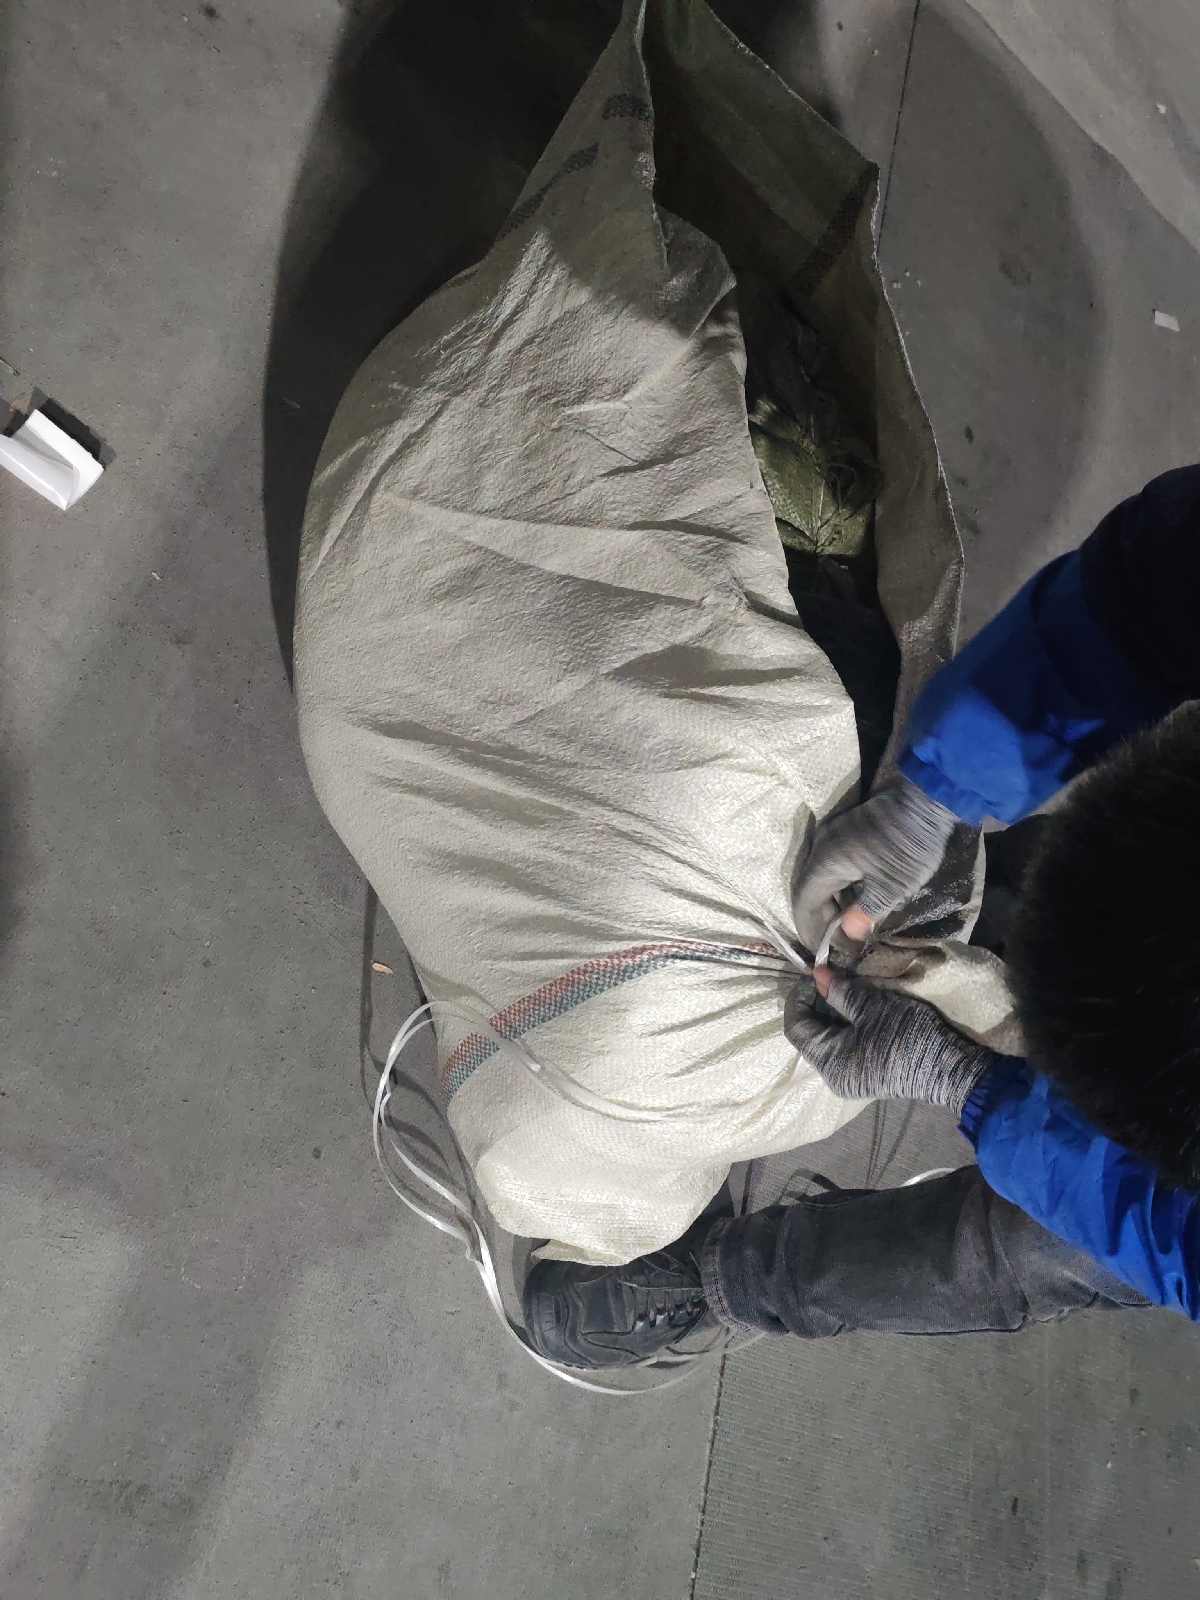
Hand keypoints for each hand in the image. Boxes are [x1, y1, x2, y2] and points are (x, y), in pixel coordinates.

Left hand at [785, 966, 996, 1116]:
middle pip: (810, 1034)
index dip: (799, 996)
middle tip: (830, 975)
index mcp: (829, 1062)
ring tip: (844, 986)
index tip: (815, 973)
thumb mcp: (872, 1007)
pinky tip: (856, 1005)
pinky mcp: (866, 1073)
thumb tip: (816, 975)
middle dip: (816, 1002)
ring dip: (832, 1012)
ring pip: (828, 1039)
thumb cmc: (907, 1036)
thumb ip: (840, 991)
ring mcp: (851, 1077)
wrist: (951, 1068)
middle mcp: (834, 1076)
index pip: (796, 1027)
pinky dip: (845, 1024)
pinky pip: (844, 1045)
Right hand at [793, 776, 959, 952]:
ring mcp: (834, 837)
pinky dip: (840, 889)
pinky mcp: (848, 833)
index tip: (822, 953)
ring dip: (832, 905)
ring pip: (822, 879)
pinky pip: (833, 868)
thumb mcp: (892, 885)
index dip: (811, 930)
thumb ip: (866, 912)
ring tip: (848, 928)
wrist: (927, 799)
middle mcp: (822, 848)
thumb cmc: (909, 845)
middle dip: (822, 921)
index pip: (805, 902)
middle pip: (811, 891)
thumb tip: (850, 934)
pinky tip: (855, 902)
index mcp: (827, 862)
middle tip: (841, 944)